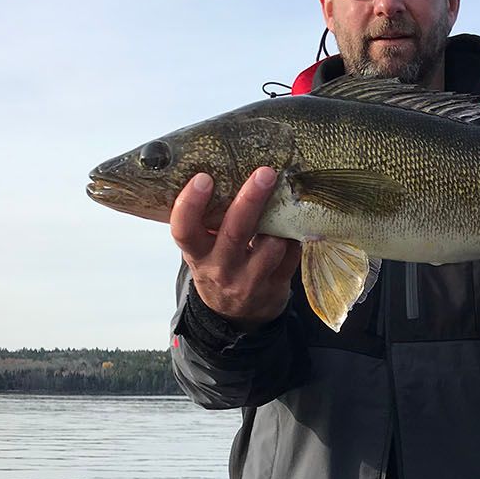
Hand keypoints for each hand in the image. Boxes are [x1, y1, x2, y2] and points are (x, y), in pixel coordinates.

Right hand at [171, 167, 300, 326]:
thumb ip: (206, 218)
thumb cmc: (218, 264)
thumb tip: (223, 165)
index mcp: (197, 253)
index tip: (204, 178)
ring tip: (287, 199)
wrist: (234, 314)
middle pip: (235, 233)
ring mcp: (249, 281)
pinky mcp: (275, 287)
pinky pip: (291, 257)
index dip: (191, 205)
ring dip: (281, 222)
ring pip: (270, 247)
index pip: (184, 230)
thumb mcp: (202, 247)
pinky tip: (295, 224)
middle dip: (250, 200)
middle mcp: (221, 269)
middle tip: (265, 173)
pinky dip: (295, 237)